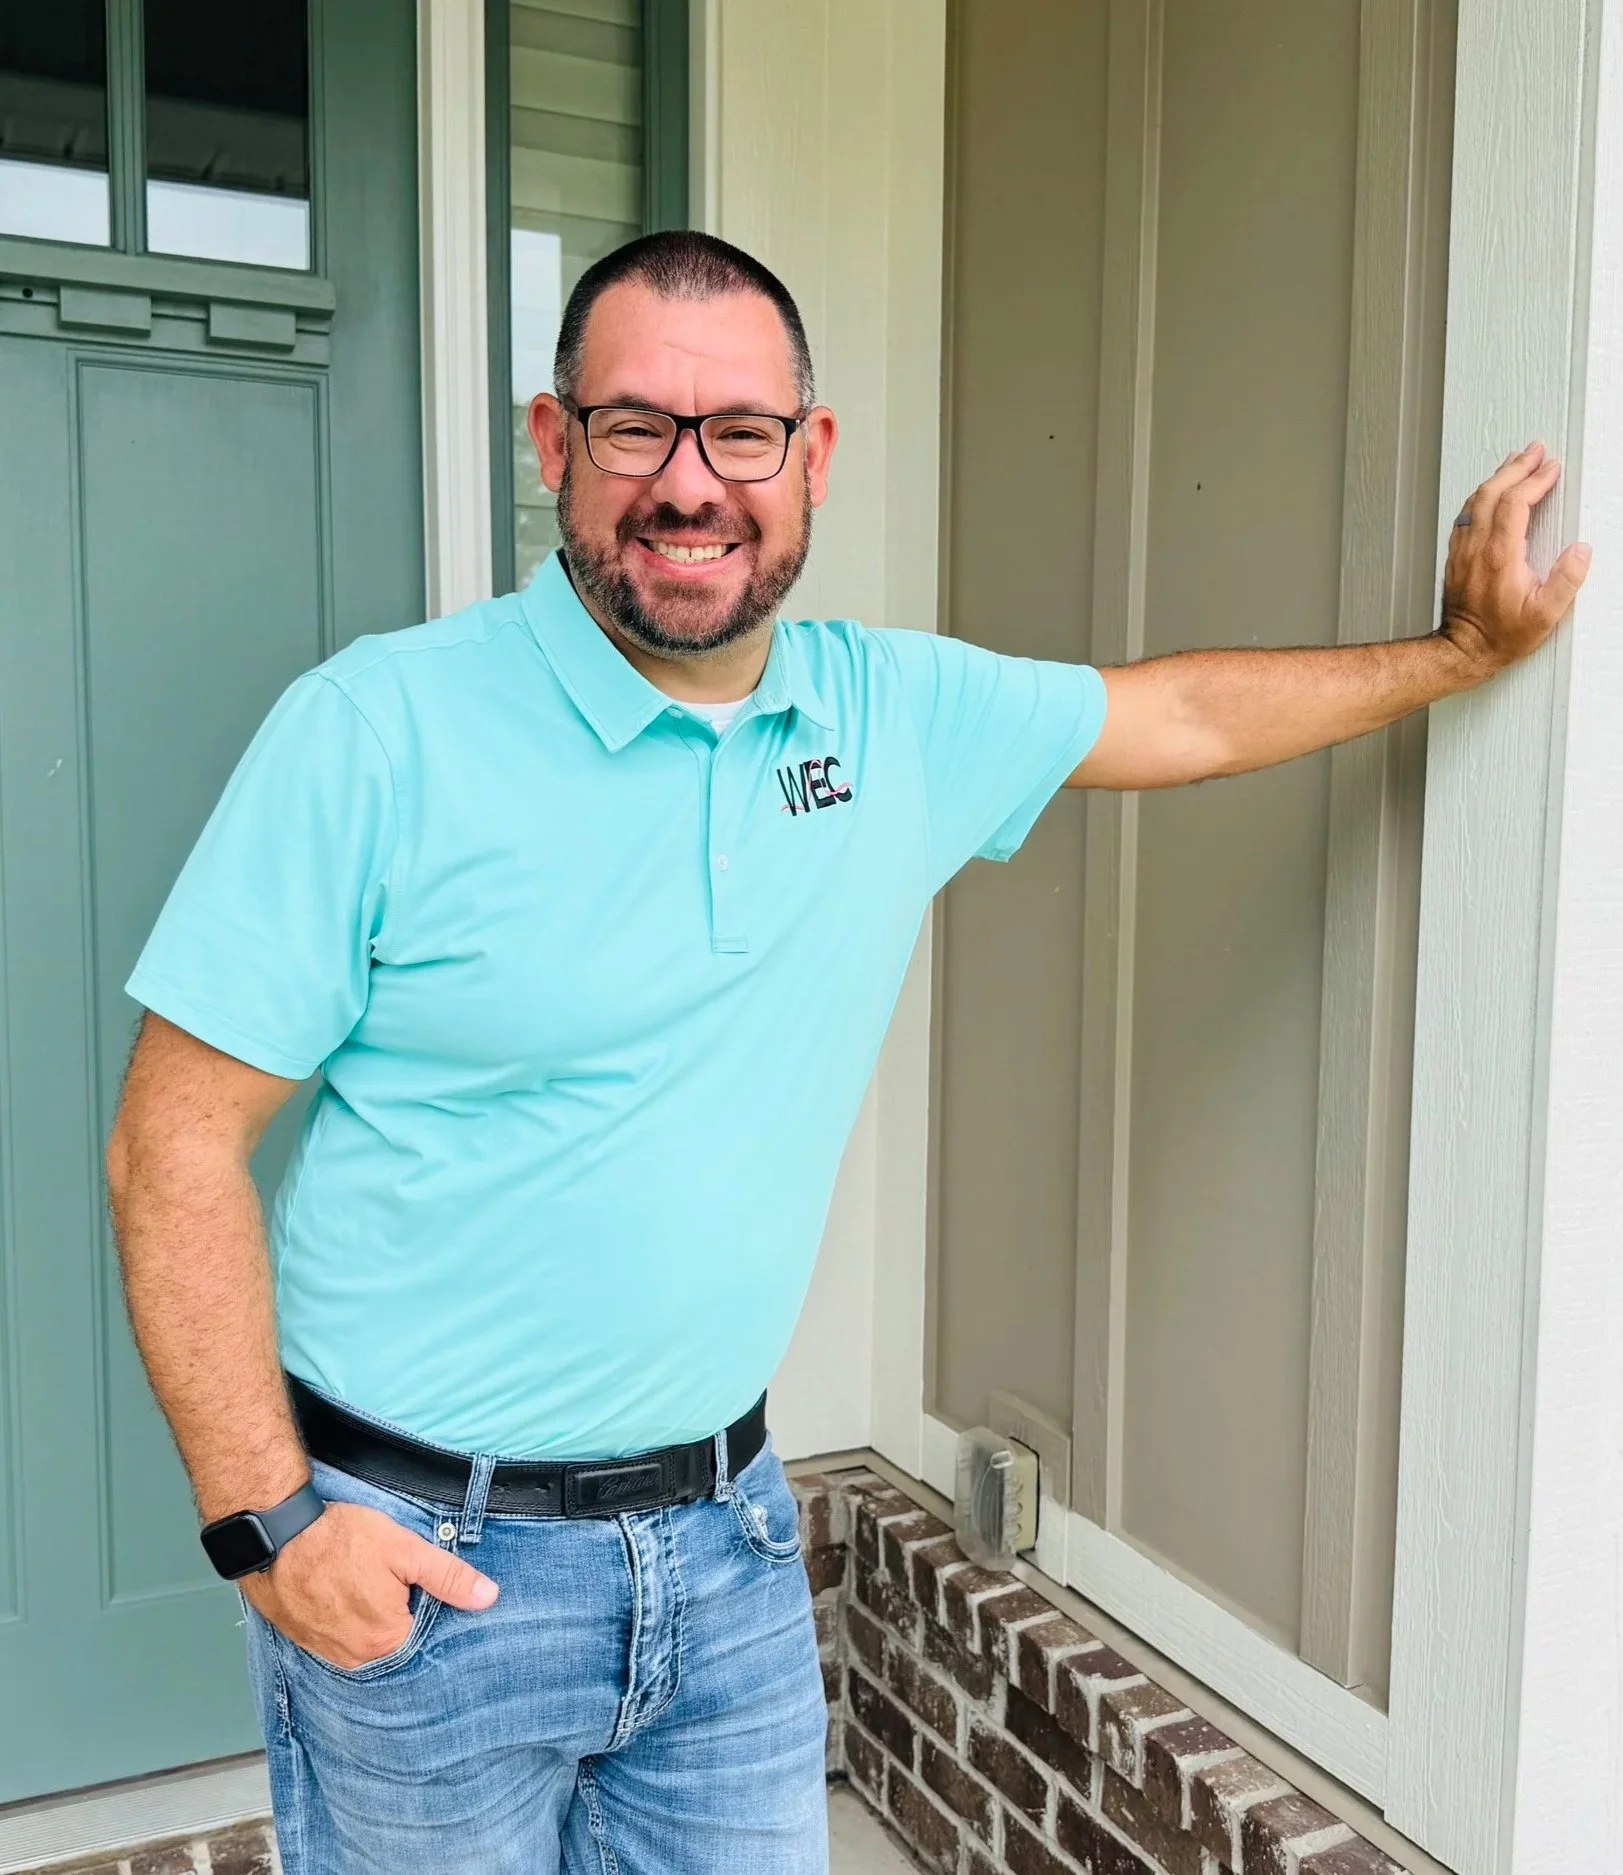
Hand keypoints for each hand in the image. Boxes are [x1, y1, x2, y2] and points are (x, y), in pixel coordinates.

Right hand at [241, 1499, 498, 1669]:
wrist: (275, 1535)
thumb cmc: (339, 1539)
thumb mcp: (404, 1550)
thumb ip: (447, 1576)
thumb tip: (488, 1597)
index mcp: (386, 1641)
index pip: (427, 1637)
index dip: (430, 1608)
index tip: (423, 1587)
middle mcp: (356, 1658)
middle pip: (396, 1641)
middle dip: (402, 1614)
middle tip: (393, 1581)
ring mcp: (327, 1652)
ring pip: (367, 1641)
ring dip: (373, 1618)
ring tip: (368, 1584)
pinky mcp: (306, 1640)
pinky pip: (339, 1638)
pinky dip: (348, 1620)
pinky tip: (347, 1593)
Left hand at [1441, 441, 1591, 677]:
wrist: (1463, 651)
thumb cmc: (1500, 636)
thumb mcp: (1545, 615)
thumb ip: (1566, 580)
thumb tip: (1582, 551)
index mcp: (1500, 556)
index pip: (1516, 503)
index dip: (1535, 480)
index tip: (1551, 468)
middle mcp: (1477, 548)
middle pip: (1493, 492)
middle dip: (1516, 467)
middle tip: (1535, 450)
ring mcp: (1463, 551)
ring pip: (1475, 501)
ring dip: (1497, 477)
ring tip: (1515, 461)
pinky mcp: (1456, 558)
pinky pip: (1466, 516)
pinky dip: (1480, 496)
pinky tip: (1489, 492)